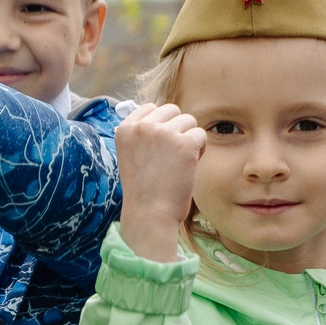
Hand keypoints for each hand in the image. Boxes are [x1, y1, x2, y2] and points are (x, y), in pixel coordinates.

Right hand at [115, 102, 204, 262]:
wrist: (149, 216)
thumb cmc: (144, 191)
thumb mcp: (133, 155)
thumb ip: (143, 134)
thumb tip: (163, 113)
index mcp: (124, 129)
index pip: (151, 108)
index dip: (161, 126)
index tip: (158, 149)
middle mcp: (142, 127)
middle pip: (172, 111)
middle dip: (177, 129)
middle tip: (171, 156)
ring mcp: (163, 134)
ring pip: (189, 121)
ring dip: (189, 139)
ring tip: (179, 162)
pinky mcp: (184, 144)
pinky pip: (201, 135)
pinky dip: (200, 150)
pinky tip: (189, 167)